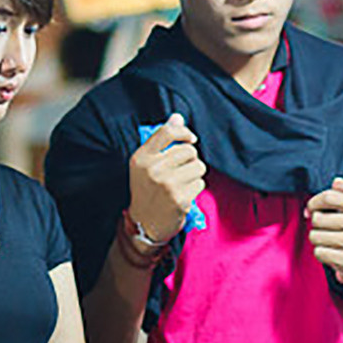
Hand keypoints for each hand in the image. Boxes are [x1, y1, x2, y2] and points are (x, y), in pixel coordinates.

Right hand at [127, 113, 204, 240]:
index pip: (167, 132)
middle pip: (189, 150)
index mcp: (141, 158)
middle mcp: (152, 169)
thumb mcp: (146, 165)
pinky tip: (183, 196)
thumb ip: (162, 141)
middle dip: (190, 160)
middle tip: (180, 173)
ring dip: (194, 175)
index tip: (191, 139)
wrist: (144, 225)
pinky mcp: (180, 198)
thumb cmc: (147, 191)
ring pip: (198, 166)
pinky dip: (195, 189)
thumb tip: (177, 117)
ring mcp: (166, 184)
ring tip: (181, 185)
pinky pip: (200, 183)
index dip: (184, 132)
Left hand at [305, 177, 342, 285]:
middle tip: (326, 229)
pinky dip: (321, 253)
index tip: (313, 209)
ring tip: (329, 241)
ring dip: (317, 239)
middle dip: (316, 224)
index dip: (314, 203)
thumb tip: (338, 182)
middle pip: (318, 218)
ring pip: (315, 236)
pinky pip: (319, 252)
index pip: (328, 197)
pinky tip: (332, 252)